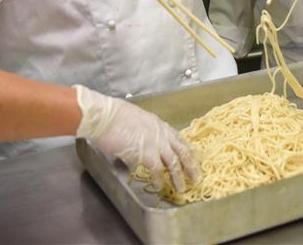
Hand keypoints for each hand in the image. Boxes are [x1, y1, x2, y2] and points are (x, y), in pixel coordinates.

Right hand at [74, 85, 198, 192]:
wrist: (106, 117)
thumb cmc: (114, 116)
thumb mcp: (135, 119)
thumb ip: (142, 131)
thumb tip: (139, 142)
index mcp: (158, 124)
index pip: (177, 138)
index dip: (186, 148)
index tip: (193, 156)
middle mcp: (161, 133)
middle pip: (182, 151)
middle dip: (191, 165)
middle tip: (196, 176)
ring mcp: (156, 144)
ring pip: (174, 163)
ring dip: (178, 177)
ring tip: (182, 188)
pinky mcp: (147, 154)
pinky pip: (157, 170)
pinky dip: (159, 180)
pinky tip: (159, 186)